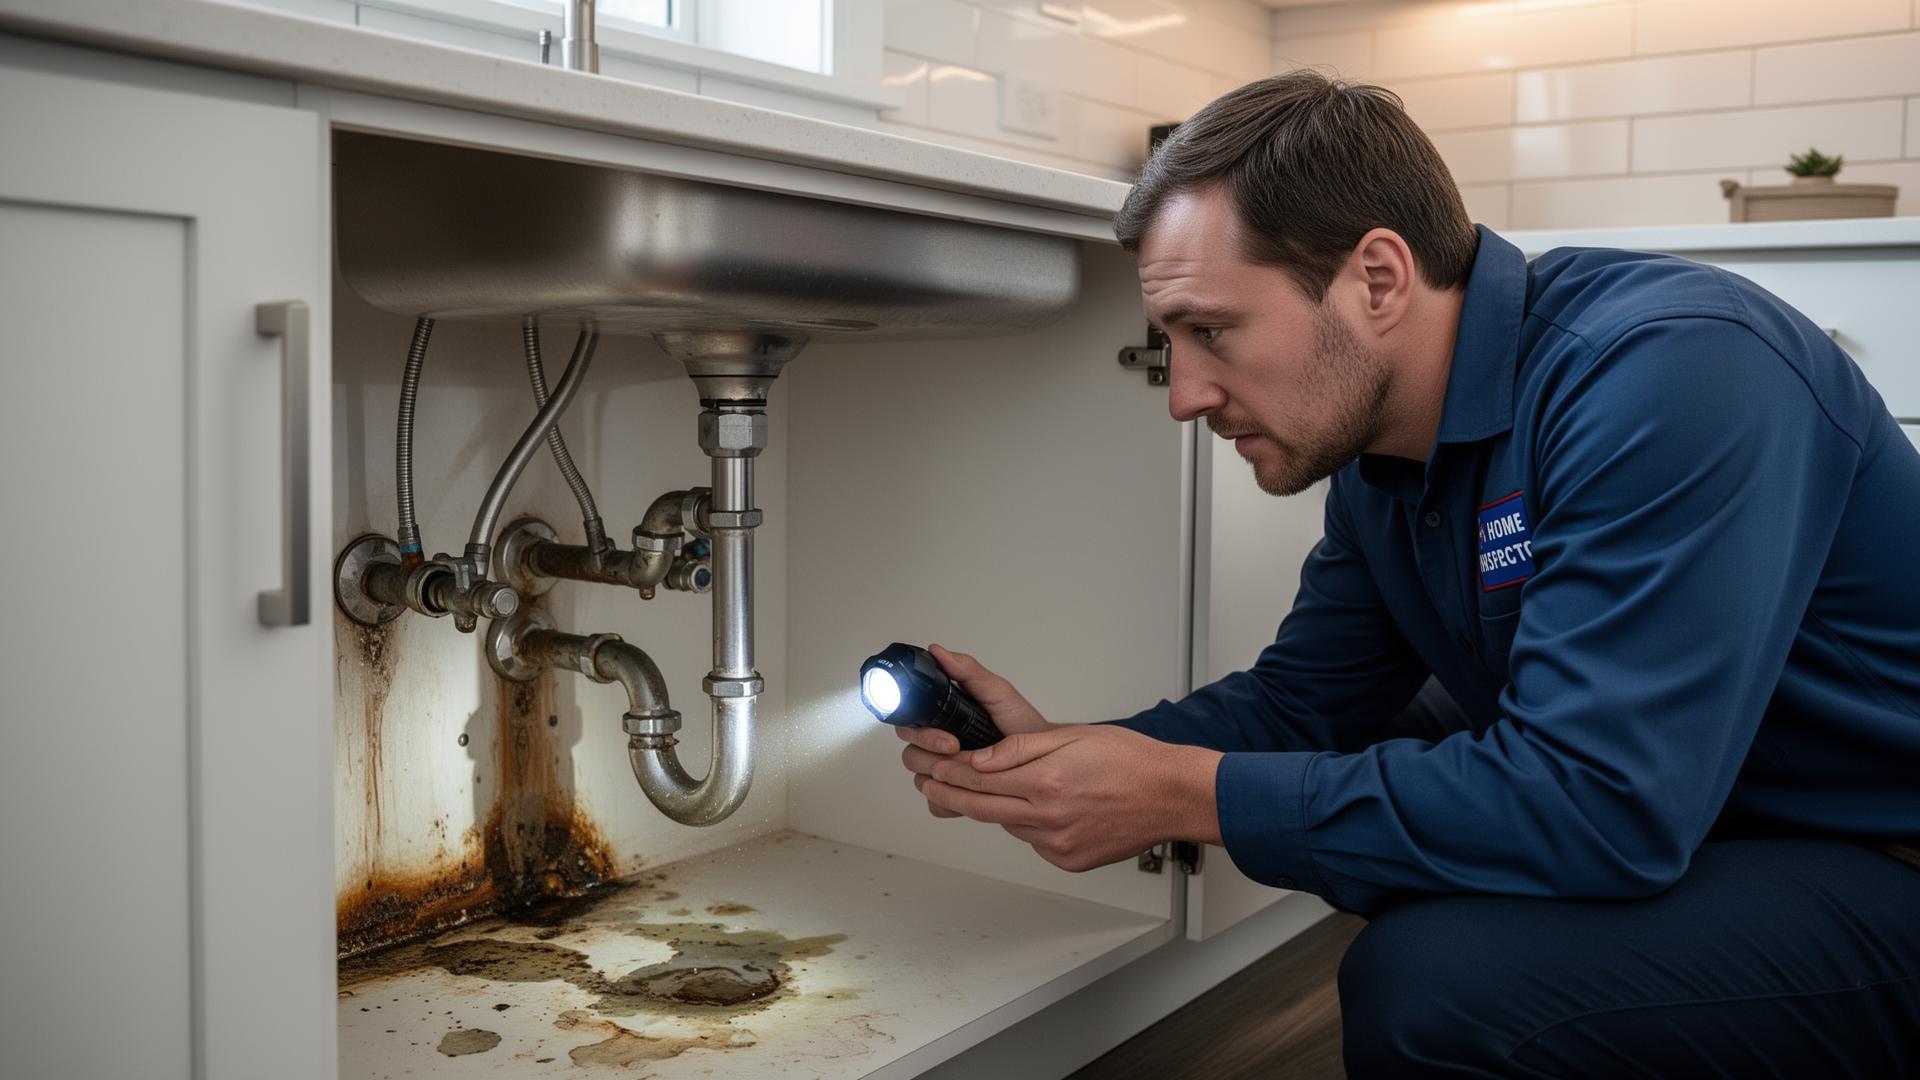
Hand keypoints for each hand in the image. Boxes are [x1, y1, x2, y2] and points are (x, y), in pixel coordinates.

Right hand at [895, 644, 1053, 818]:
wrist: (1046, 761)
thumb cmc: (1023, 726)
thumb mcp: (998, 693)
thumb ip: (969, 671)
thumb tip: (939, 651)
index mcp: (943, 718)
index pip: (910, 722)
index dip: (920, 730)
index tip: (946, 736)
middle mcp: (938, 744)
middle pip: (910, 751)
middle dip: (930, 752)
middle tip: (956, 749)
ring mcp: (946, 771)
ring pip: (920, 778)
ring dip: (939, 777)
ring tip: (966, 771)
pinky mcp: (954, 795)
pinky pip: (936, 802)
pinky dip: (948, 801)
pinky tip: (967, 794)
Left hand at [917, 724, 1223, 871]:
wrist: (1173, 795)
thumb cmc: (1132, 760)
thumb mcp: (1072, 736)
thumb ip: (1021, 748)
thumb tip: (981, 759)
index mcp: (1046, 782)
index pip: (979, 780)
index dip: (949, 773)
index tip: (931, 768)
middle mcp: (1050, 818)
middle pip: (982, 809)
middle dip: (950, 795)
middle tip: (929, 784)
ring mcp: (1060, 844)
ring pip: (1009, 826)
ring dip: (994, 808)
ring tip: (985, 790)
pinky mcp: (1071, 860)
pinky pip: (1035, 842)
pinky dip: (1028, 825)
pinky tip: (1038, 809)